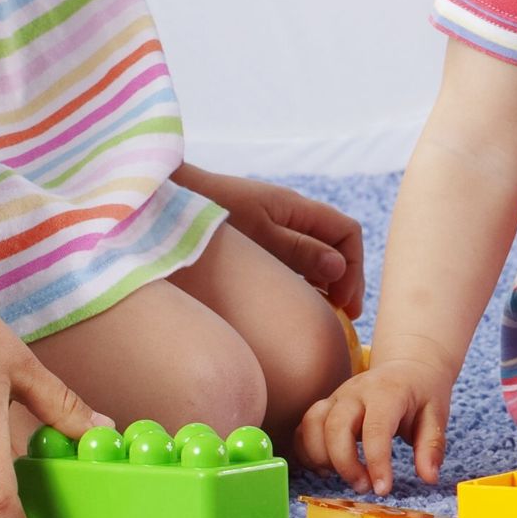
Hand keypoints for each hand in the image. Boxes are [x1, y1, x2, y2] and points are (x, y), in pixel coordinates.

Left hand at [177, 165, 365, 315]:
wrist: (161, 200)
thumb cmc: (209, 215)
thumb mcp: (257, 235)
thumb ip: (298, 251)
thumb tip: (339, 269)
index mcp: (296, 208)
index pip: (348, 233)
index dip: (355, 268)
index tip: (344, 304)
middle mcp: (288, 216)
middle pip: (334, 246)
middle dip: (343, 280)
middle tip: (340, 317)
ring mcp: (269, 227)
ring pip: (311, 255)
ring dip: (320, 283)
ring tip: (316, 315)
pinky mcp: (250, 240)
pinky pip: (286, 260)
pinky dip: (295, 281)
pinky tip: (283, 303)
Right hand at [299, 355, 458, 493]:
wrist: (408, 366)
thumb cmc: (422, 393)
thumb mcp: (436, 415)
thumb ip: (432, 446)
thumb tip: (429, 477)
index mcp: (387, 391)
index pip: (376, 427)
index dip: (376, 461)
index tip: (383, 489)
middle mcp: (356, 391)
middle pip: (335, 426)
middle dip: (345, 464)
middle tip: (364, 487)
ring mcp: (336, 397)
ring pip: (312, 425)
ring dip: (322, 458)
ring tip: (346, 476)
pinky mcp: (325, 406)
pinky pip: (303, 429)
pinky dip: (307, 452)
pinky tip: (327, 468)